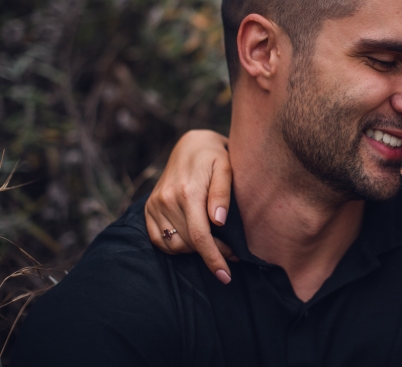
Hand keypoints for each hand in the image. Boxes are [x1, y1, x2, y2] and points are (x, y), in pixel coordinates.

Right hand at [145, 130, 234, 283]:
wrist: (192, 145)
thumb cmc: (215, 156)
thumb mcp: (226, 168)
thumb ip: (222, 193)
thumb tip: (218, 222)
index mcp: (188, 192)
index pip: (200, 236)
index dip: (213, 259)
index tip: (226, 276)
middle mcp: (167, 200)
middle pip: (189, 244)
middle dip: (213, 254)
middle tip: (232, 252)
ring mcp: (155, 205)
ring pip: (174, 246)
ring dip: (195, 251)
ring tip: (215, 243)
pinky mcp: (149, 208)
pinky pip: (159, 241)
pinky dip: (176, 246)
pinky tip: (193, 239)